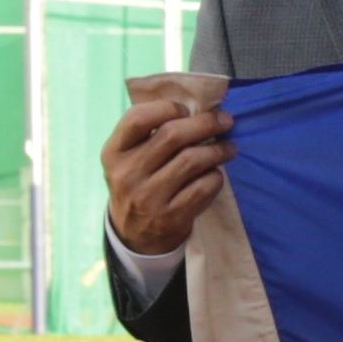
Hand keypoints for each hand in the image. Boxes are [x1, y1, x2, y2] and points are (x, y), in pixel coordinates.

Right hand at [103, 79, 232, 255]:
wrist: (134, 234)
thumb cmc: (139, 182)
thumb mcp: (129, 158)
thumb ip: (150, 133)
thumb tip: (197, 108)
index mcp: (114, 152)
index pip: (138, 118)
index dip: (168, 108)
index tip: (188, 110)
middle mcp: (127, 174)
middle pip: (173, 136)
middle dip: (205, 123)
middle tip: (225, 121)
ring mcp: (148, 198)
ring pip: (192, 160)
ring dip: (218, 150)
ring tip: (229, 147)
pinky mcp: (170, 217)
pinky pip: (203, 188)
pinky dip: (215, 177)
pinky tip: (217, 174)